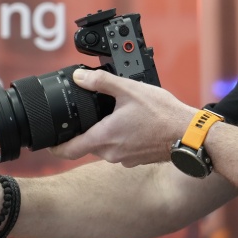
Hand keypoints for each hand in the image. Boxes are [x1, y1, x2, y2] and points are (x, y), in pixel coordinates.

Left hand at [48, 68, 195, 166]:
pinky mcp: (137, 159)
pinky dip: (121, 138)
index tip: (49, 142)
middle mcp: (112, 153)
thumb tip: (79, 78)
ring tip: (116, 115)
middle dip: (86, 131)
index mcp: (105, 137)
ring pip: (105, 147)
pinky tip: (133, 124)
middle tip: (90, 114)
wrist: (189, 135)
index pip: (69, 150)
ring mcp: (125, 158)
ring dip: (105, 134)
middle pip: (87, 145)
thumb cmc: (163, 115)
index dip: (55, 146)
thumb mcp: (130, 90)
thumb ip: (102, 82)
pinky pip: (121, 149)